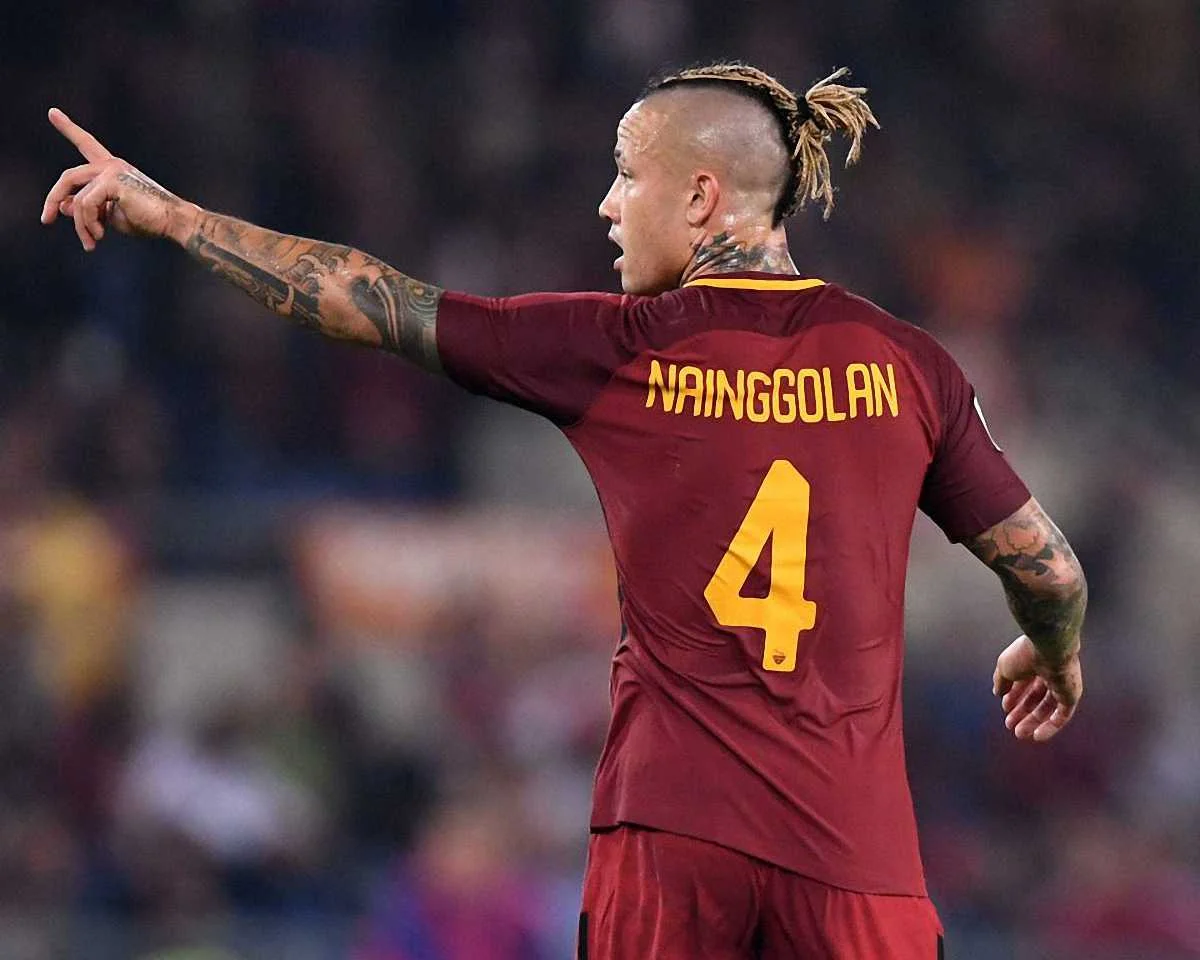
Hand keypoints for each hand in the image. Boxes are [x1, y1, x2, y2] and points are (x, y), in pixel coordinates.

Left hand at [40, 108, 193, 250]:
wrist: (173, 222)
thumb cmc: (148, 220)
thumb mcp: (110, 215)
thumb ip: (87, 207)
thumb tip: (62, 206)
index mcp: (112, 169)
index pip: (86, 144)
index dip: (68, 128)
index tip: (52, 112)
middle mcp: (111, 164)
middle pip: (69, 177)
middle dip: (52, 199)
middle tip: (45, 220)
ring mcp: (112, 170)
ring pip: (77, 199)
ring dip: (81, 225)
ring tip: (92, 241)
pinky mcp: (113, 181)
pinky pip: (86, 205)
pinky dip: (89, 223)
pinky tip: (100, 235)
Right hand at [992, 634, 1081, 742]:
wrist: (1048, 648)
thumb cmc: (1025, 653)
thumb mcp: (1004, 667)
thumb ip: (1001, 681)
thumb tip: (998, 693)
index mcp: (1034, 663)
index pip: (1024, 683)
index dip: (1014, 697)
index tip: (1004, 708)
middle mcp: (1049, 674)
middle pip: (1036, 698)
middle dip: (1022, 712)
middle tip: (1010, 725)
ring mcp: (1062, 685)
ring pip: (1048, 708)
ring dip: (1033, 721)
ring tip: (1019, 733)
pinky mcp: (1072, 695)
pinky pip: (1062, 715)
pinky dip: (1050, 726)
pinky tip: (1037, 736)